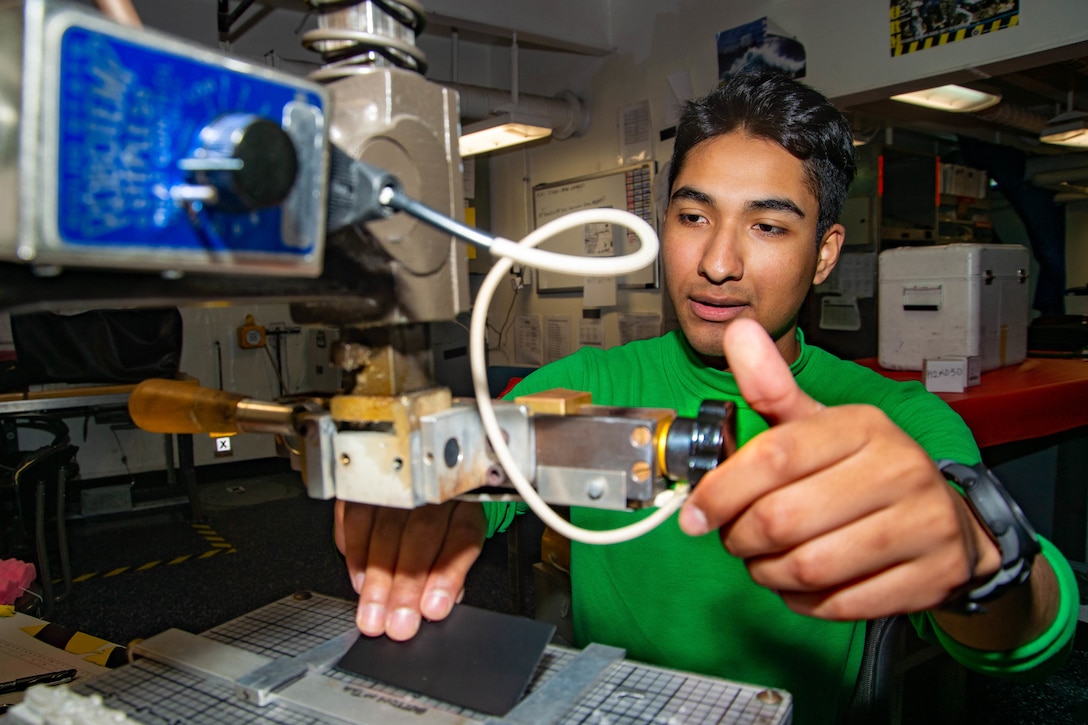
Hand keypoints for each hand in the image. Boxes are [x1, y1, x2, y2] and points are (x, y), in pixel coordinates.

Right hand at [334, 500, 485, 639]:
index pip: (461, 536)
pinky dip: (355, 553)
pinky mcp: (368, 486)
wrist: (424, 489)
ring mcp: (400, 482)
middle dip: (406, 586)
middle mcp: (434, 488)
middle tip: (398, 624)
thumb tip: (436, 604)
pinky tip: (358, 581)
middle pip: (421, 535)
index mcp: (468, 502)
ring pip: (386, 530)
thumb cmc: (443, 525)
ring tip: (373, 613)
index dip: (447, 576)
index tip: (434, 608)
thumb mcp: (459, 543)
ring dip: (377, 578)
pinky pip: (355, 517)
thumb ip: (453, 570)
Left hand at [677, 318, 1001, 620]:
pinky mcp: (932, 574)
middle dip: (741, 538)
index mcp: (862, 426)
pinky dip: (804, 601)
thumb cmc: (864, 470)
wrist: (944, 518)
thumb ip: (770, 388)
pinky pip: (842, 603)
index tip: (695, 514)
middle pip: (783, 518)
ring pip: (809, 566)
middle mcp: (898, 469)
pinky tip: (799, 584)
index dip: (722, 491)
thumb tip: (737, 332)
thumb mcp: (818, 424)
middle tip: (734, 539)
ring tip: (764, 561)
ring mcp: (922, 524)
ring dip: (768, 572)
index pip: (775, 457)